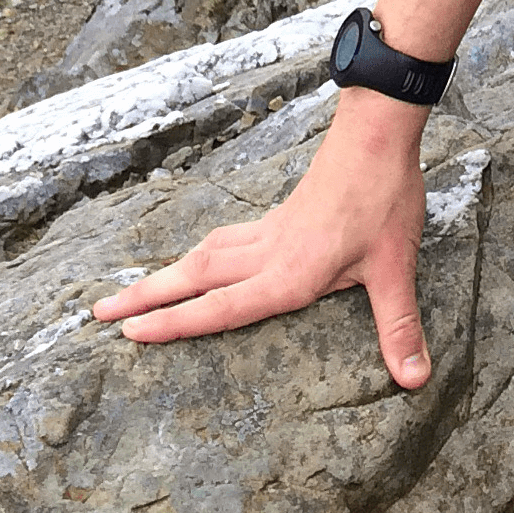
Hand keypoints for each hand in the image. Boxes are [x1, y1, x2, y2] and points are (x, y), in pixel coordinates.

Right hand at [92, 93, 433, 387]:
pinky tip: (198, 261)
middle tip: (98, 315)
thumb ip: (400, 326)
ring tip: (130, 294)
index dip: (174, 323)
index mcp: (288, 273)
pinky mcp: (278, 218)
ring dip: (166, 276)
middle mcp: (267, 253)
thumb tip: (415, 379)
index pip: (220, 307)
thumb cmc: (385, 199)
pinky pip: (224, 242)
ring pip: (204, 256)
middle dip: (146, 299)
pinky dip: (198, 257)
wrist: (378, 134)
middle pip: (194, 278)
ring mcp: (269, 232)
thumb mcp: (397, 267)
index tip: (129, 334)